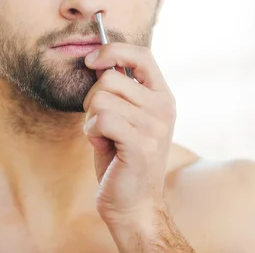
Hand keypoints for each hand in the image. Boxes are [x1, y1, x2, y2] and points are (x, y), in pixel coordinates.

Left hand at [83, 43, 181, 247]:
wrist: (134, 205)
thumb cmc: (122, 159)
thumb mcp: (127, 117)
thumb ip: (120, 90)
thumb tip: (98, 58)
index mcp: (162, 97)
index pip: (142, 54)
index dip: (113, 50)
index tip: (91, 61)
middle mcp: (164, 108)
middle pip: (110, 78)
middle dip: (92, 98)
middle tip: (98, 122)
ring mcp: (155, 127)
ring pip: (101, 99)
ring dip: (91, 119)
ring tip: (103, 136)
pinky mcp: (140, 145)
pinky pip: (101, 119)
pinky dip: (91, 132)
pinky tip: (102, 145)